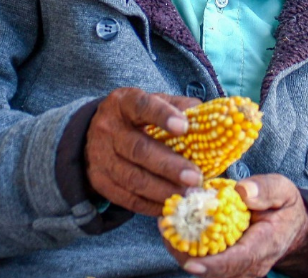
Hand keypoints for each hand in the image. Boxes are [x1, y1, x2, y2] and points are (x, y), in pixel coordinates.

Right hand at [85, 87, 202, 215]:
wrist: (95, 135)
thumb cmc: (138, 118)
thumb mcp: (155, 103)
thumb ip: (182, 107)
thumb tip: (212, 119)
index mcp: (125, 102)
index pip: (142, 106)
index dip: (163, 116)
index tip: (184, 127)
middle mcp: (108, 128)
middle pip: (138, 149)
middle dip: (169, 166)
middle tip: (195, 178)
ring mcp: (101, 157)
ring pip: (133, 178)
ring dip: (163, 190)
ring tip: (188, 195)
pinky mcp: (100, 182)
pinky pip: (127, 198)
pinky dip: (151, 205)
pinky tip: (171, 205)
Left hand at [170, 174, 307, 277]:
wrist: (291, 229)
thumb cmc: (285, 208)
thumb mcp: (283, 190)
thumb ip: (266, 189)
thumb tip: (243, 191)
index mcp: (265, 246)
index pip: (237, 261)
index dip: (213, 264)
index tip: (192, 262)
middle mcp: (250, 265)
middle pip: (214, 271)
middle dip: (186, 254)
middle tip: (166, 228)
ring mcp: (239, 270)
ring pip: (206, 270)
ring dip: (183, 251)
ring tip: (166, 227)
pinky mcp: (229, 268)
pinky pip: (205, 265)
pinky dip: (188, 250)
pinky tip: (176, 230)